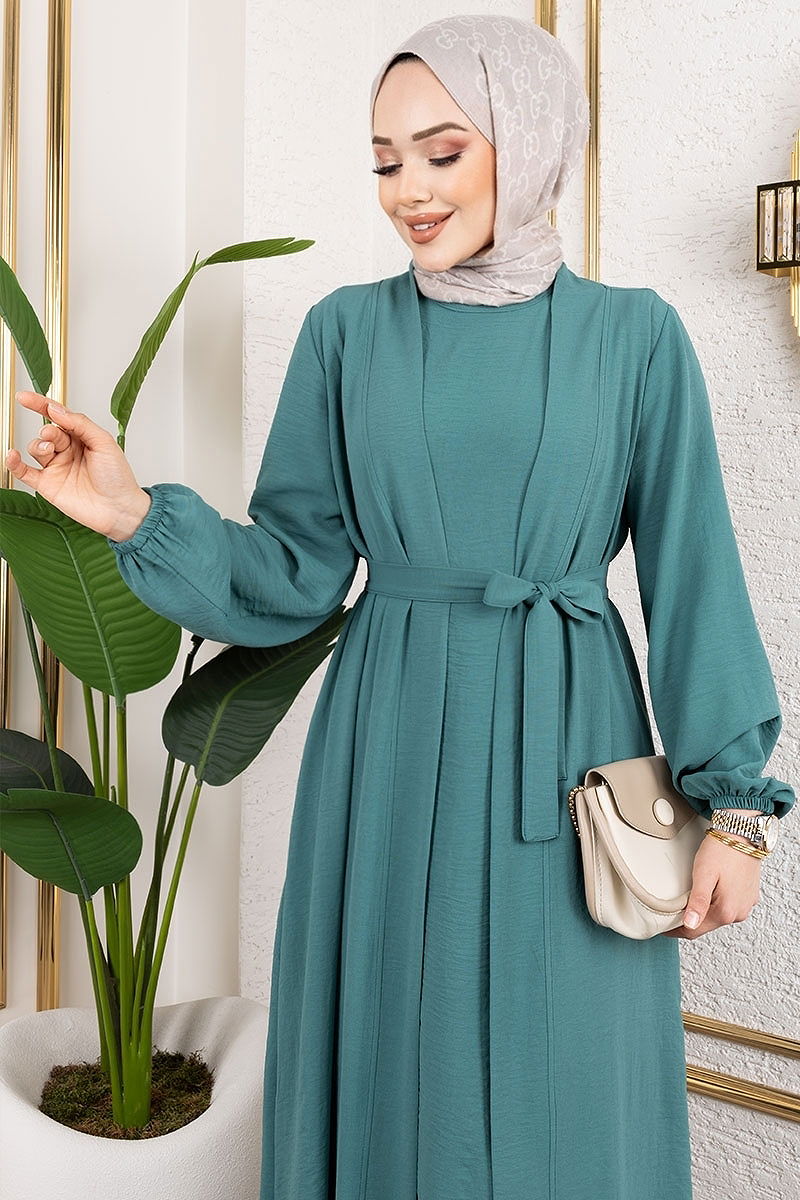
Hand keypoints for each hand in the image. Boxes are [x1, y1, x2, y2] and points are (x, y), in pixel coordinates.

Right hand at [5, 391, 151, 540]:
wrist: (119, 509)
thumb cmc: (118, 478)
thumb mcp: (104, 442)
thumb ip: (80, 423)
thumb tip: (56, 409)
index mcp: (82, 438)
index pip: (58, 416)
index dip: (41, 405)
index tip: (25, 397)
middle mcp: (68, 451)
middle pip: (47, 432)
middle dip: (48, 432)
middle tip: (54, 437)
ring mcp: (57, 468)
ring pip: (36, 448)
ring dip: (39, 446)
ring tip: (50, 452)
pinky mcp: (48, 485)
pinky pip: (25, 471)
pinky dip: (15, 463)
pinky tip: (12, 455)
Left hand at [661, 823, 761, 939]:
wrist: (743, 832)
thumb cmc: (723, 849)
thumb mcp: (704, 874)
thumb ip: (698, 902)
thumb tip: (690, 925)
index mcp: (726, 911)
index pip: (694, 931)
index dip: (676, 930)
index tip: (662, 926)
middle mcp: (739, 913)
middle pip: (706, 925)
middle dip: (688, 920)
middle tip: (672, 910)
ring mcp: (746, 905)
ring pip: (717, 916)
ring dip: (702, 911)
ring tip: (688, 899)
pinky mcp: (748, 896)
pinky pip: (728, 906)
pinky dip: (715, 903)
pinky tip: (708, 891)